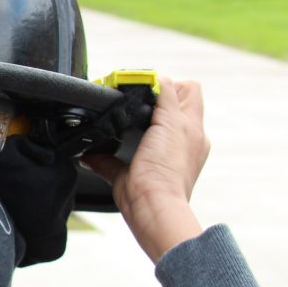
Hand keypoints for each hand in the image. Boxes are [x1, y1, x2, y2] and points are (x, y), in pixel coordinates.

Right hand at [81, 78, 209, 262]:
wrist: (152, 207)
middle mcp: (178, 142)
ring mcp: (157, 159)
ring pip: (140, 132)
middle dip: (147, 102)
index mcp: (191, 129)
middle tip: (133, 104)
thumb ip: (165, 96)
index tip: (146, 89)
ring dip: (128, 126)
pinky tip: (96, 148)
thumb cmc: (167, 170)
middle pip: (165, 107)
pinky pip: (112, 158)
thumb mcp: (172, 122)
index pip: (186, 91)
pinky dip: (101, 152)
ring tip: (117, 123)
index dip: (167, 84)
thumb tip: (155, 79)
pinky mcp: (132, 174)